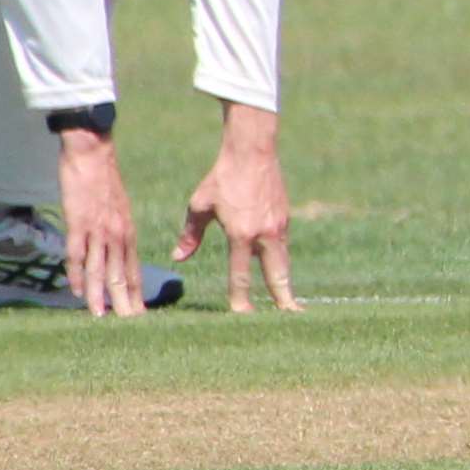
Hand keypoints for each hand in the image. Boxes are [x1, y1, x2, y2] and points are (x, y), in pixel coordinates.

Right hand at [55, 126, 145, 316]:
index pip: (133, 270)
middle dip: (124, 302)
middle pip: (121, 275)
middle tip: (129, 326)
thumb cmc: (102, 181)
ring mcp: (97, 229)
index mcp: (128, 232)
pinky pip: (78, 254)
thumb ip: (117, 230)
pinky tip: (77, 291)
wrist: (92, 153)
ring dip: (99, 295)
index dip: (135, 293)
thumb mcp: (117, 209)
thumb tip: (113, 250)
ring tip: (100, 318)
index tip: (138, 315)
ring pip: (101, 269)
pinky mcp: (78, 222)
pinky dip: (78, 274)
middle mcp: (117, 234)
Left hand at [184, 104, 304, 312]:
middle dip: (283, 299)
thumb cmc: (222, 177)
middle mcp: (264, 234)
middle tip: (290, 318)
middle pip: (277, 275)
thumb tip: (179, 258)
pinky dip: (281, 261)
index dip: (242, 299)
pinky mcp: (284, 218)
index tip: (242, 317)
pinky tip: (279, 270)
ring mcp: (279, 226)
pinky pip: (282, 246)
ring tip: (290, 303)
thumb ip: (191, 234)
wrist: (253, 150)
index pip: (241, 275)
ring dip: (285, 282)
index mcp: (241, 234)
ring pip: (284, 262)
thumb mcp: (199, 205)